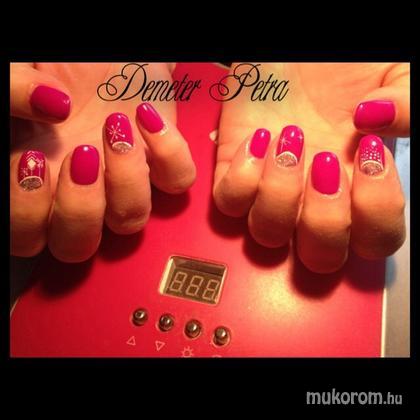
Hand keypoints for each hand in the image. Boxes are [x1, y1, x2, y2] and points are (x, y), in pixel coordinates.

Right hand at [10, 63, 195, 261]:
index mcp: (39, 185)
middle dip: (78, 209)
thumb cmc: (63, 68)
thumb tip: (53, 107)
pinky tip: (147, 116)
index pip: (25, 236)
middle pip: (77, 246)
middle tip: (81, 155)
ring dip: (125, 182)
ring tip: (115, 126)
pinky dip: (170, 153)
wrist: (108, 59)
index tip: (32, 159)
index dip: (26, 212)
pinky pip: (178, 182)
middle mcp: (82, 195)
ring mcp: (126, 184)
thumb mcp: (22, 71)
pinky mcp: (163, 165)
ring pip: (130, 223)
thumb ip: (14, 92)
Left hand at [213, 63, 407, 272]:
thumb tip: (376, 124)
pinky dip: (241, 178)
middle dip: (324, 218)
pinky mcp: (235, 174)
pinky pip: (229, 205)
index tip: (367, 153)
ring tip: (289, 139)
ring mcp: (272, 192)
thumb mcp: (393, 76)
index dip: (375, 211)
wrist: (296, 51)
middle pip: (320, 258)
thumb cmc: (343, 68)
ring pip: (268, 236)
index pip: (374, 240)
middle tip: (323, 160)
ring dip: (279, 194)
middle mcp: (314, 202)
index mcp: (359, 189)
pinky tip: (260, 138)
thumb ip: (408, 107)